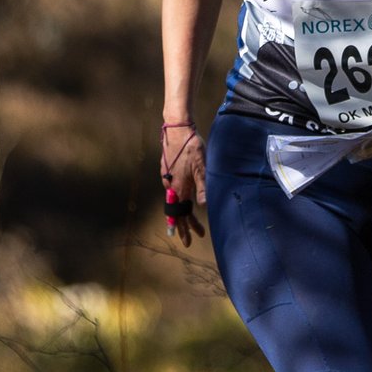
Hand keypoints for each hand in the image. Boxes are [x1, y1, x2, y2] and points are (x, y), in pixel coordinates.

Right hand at [161, 121, 207, 245]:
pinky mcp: (167, 170)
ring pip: (175, 201)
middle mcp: (171, 185)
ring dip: (183, 212)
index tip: (190, 241)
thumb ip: (203, 187)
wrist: (177, 130)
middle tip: (192, 237)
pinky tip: (184, 198)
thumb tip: (204, 206)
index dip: (186, 228)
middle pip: (177, 211)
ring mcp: (168, 178)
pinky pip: (173, 190)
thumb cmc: (191, 147)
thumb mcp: (202, 167)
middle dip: (185, 225)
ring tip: (189, 221)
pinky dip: (179, 200)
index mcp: (179, 187)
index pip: (182, 215)